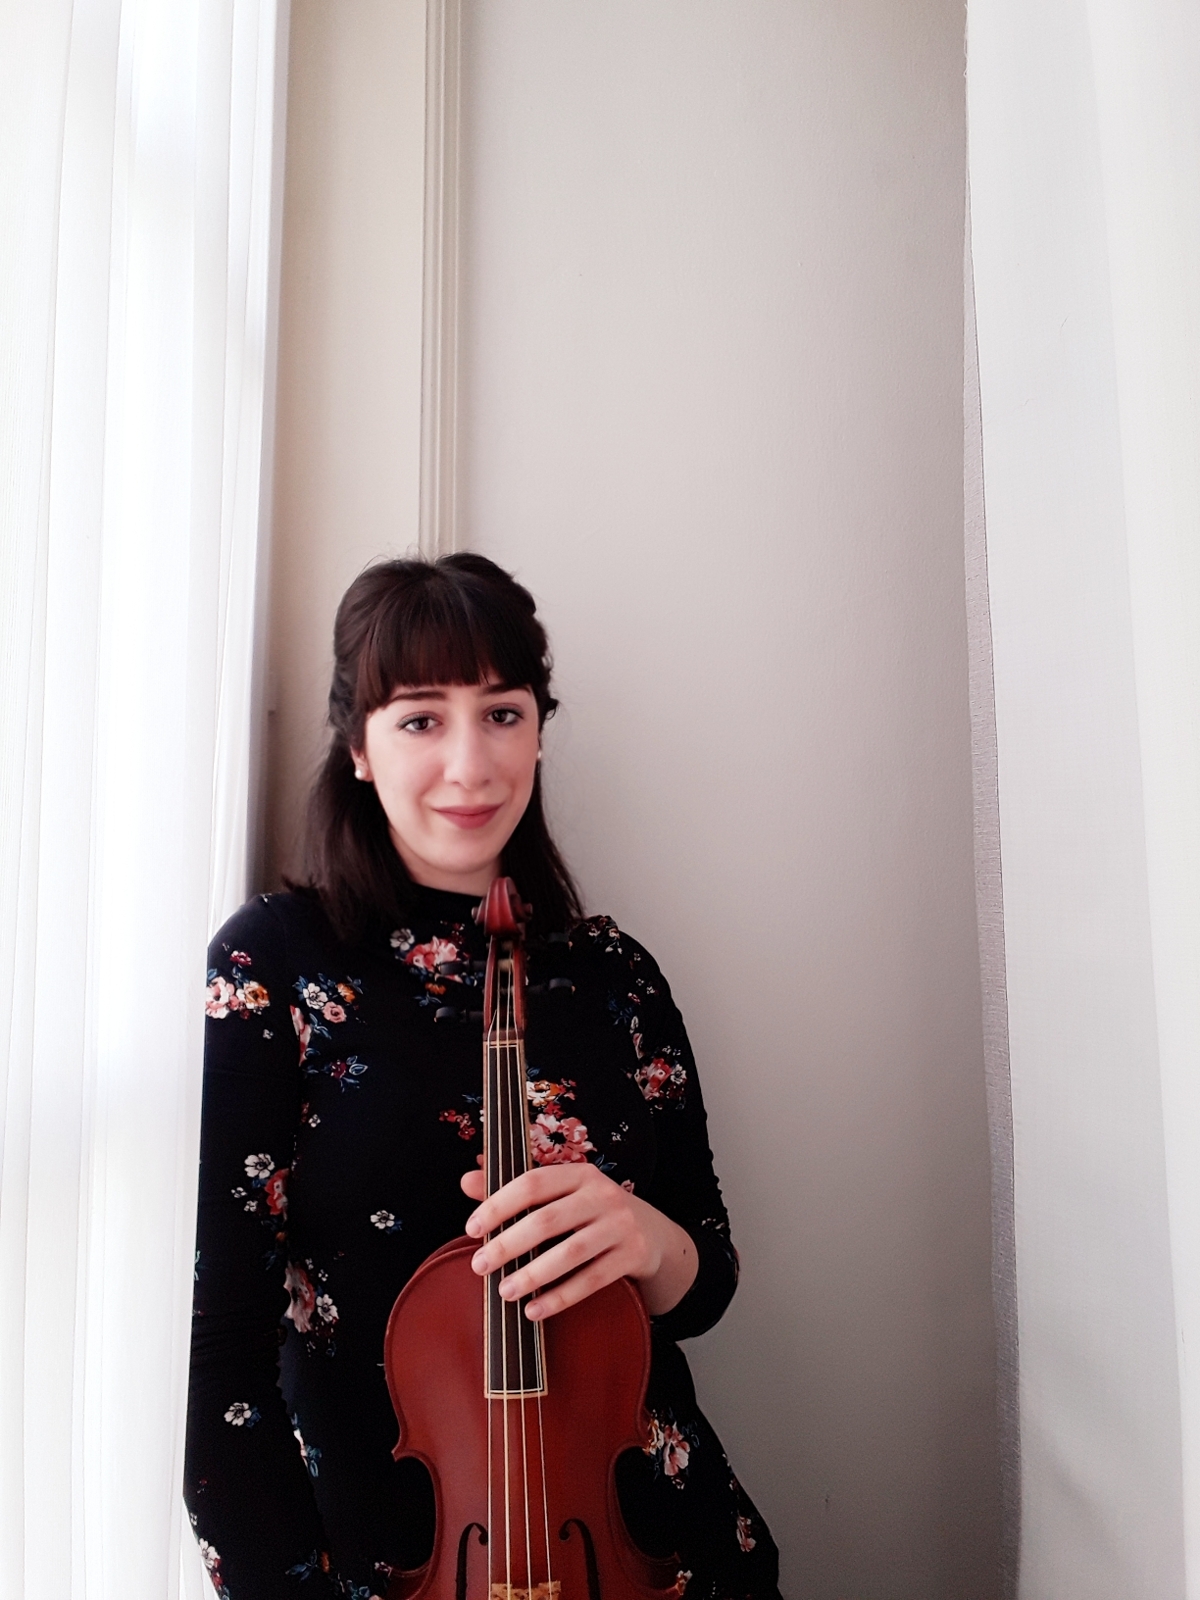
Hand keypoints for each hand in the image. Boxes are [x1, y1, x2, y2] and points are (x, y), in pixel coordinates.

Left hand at [460, 1162, 697, 1321]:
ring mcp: (619, 1225)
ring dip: (533, 1275)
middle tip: (479, 1266)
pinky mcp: (631, 1255)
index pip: (532, 1182)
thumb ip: (514, 1190)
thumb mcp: (561, 1194)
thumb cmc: (592, 1212)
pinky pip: (592, 1280)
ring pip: (571, 1252)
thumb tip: (467, 1181)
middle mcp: (602, 1195)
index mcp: (579, 1174)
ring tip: (504, 1291)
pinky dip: (561, 1297)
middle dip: (509, 1244)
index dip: (499, 1204)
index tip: (472, 1228)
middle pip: (548, 1220)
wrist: (652, 1233)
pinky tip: (535, 1309)